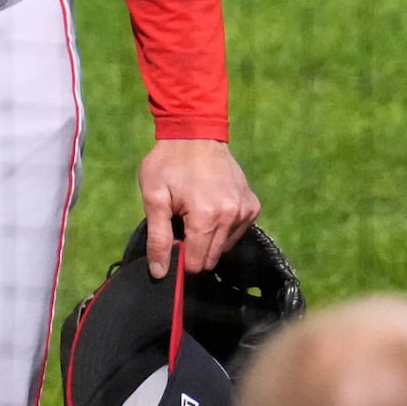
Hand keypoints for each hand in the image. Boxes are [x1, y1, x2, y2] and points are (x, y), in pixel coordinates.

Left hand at [138, 138, 259, 276]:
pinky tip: (211, 208)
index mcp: (206, 217)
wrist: (195, 132)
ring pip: (224, 247)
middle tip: (181, 223)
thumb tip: (160, 273)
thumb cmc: (168, 164)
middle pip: (211, 258)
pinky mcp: (253, 205)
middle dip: (194, 248)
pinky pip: (237, 232)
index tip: (172, 241)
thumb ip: (158, 238)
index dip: (180, 258)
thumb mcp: (153, 197)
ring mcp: (245, 210)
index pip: (196, 263)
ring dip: (209, 238)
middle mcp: (232, 216)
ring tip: (195, 212)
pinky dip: (223, 228)